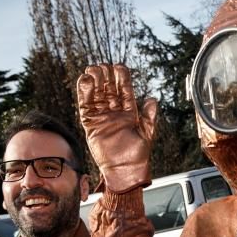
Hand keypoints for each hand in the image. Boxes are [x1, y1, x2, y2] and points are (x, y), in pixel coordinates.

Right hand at [77, 64, 158, 193]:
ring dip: (95, 82)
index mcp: (129, 113)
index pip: (124, 91)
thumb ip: (148, 116)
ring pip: (97, 95)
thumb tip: (152, 99)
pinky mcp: (91, 125)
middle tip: (103, 65)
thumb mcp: (146, 133)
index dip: (122, 78)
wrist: (124, 171)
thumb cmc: (137, 155)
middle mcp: (115, 113)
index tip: (119, 66)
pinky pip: (86, 106)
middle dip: (106, 77)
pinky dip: (84, 94)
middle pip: (109, 90)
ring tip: (92, 70)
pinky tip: (84, 81)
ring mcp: (102, 118)